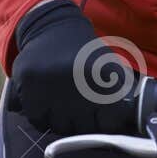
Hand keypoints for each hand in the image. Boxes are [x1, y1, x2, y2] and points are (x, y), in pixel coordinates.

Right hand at [6, 0, 139, 136]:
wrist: (52, 28)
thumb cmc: (84, 54)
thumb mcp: (110, 66)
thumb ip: (120, 94)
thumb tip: (127, 123)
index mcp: (104, 76)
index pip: (110, 123)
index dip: (106, 126)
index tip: (102, 120)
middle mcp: (78, 81)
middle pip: (83, 129)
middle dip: (83, 125)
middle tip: (79, 113)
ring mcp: (52, 84)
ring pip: (59, 127)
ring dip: (61, 123)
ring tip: (62, 107)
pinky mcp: (29, 85)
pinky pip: (37, 120)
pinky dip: (42, 119)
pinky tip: (46, 107)